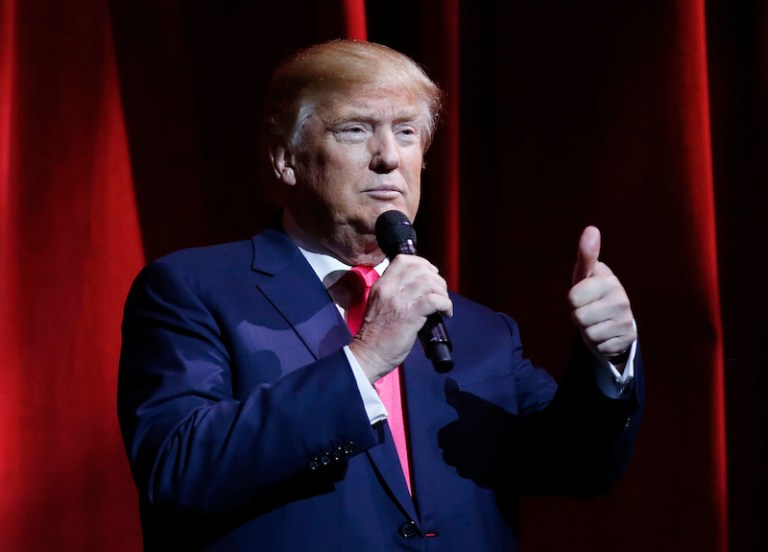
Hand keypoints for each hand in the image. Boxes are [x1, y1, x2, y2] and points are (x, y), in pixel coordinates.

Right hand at [349, 255, 452, 382]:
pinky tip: (446, 313)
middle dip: (436, 279)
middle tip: (440, 292)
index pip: (403, 260)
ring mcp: (399, 301)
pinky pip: (434, 300)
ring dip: (442, 292)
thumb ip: (394, 294)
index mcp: (381, 285)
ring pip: (429, 282)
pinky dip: (445, 304)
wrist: (368, 354)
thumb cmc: (375, 335)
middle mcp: (390, 288)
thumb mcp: (379, 305)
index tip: (431, 273)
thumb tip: (419, 290)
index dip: (422, 263)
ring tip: (444, 304)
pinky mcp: (410, 315)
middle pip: (420, 269)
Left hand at [568, 226, 635, 362]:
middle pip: (579, 317)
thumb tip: (591, 229)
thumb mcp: (585, 274)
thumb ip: (586, 254)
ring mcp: (627, 320)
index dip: (573, 299)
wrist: (613, 318)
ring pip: (589, 333)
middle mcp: (622, 299)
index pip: (572, 297)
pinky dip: (598, 342)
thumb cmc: (592, 291)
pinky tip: (606, 332)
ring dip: (588, 330)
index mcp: (609, 280)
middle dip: (579, 316)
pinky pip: (599, 346)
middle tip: (589, 310)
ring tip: (597, 321)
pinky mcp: (628, 338)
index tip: (583, 295)